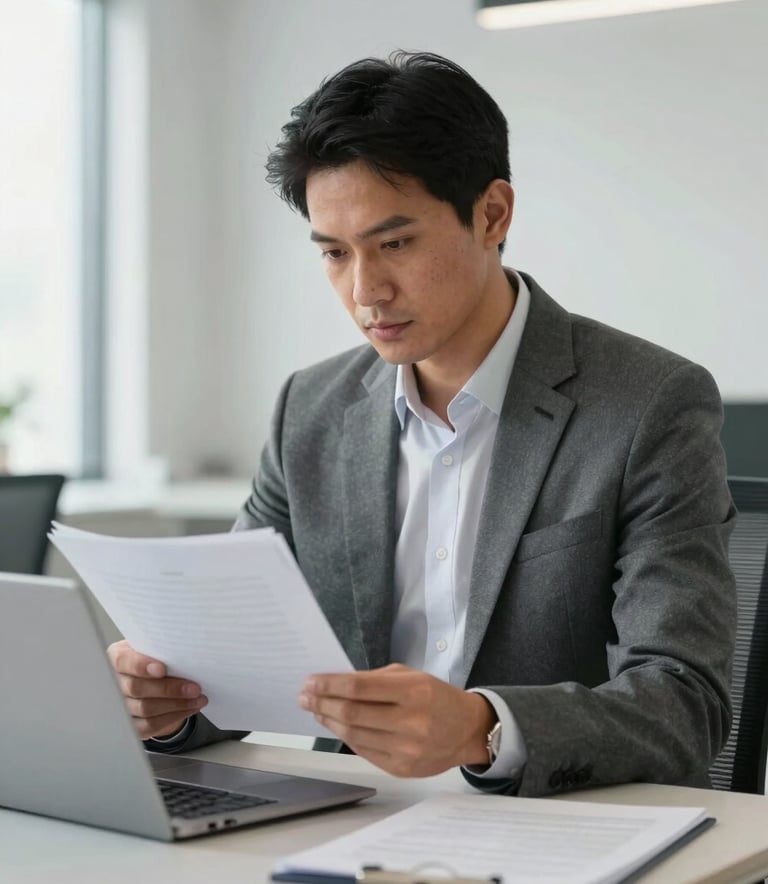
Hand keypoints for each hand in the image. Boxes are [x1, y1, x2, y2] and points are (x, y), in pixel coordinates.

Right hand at [107, 639, 207, 738]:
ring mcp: (121, 706)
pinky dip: (174, 717)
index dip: (141, 666)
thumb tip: (185, 651)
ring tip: (198, 698)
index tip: (162, 669)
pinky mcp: (131, 725)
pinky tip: (190, 708)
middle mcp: (115, 683)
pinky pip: (150, 725)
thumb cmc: (154, 658)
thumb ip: (163, 648)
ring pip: (145, 709)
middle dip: (168, 689)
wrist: (151, 676)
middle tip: (194, 688)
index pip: (123, 662)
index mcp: (117, 657)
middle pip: (136, 689)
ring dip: (176, 704)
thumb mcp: (155, 647)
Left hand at [299, 663, 494, 776]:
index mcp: (413, 692)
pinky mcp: (401, 769)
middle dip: (322, 703)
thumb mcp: (411, 677)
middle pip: (351, 713)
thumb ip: (375, 679)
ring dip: (328, 721)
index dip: (329, 685)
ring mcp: (405, 749)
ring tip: (315, 710)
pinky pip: (363, 751)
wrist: (468, 731)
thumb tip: (335, 685)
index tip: (310, 682)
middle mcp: (410, 722)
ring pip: (353, 735)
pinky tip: (335, 726)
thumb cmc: (436, 697)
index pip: (359, 687)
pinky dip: (345, 738)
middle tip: (304, 696)